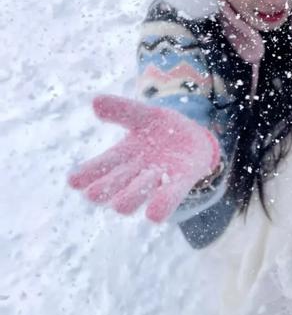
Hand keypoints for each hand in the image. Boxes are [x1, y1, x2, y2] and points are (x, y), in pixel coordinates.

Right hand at [68, 95, 220, 221]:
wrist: (194, 138)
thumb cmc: (161, 128)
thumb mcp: (144, 115)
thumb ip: (123, 110)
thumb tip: (95, 101)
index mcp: (120, 156)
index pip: (98, 167)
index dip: (86, 174)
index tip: (73, 181)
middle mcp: (133, 175)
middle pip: (111, 188)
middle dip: (106, 188)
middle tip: (96, 192)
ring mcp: (155, 183)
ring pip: (132, 200)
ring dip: (132, 194)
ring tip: (136, 187)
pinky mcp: (179, 185)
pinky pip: (167, 202)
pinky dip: (160, 205)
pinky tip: (153, 213)